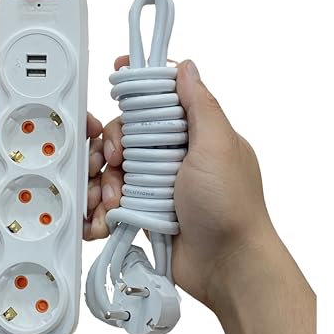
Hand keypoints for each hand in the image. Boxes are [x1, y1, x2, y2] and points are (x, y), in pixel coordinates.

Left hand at [0, 68, 104, 315]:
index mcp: (16, 149)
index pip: (56, 124)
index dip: (80, 121)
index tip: (93, 128)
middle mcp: (37, 172)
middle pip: (84, 154)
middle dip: (102, 156)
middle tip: (104, 165)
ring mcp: (49, 201)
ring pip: (92, 185)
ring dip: (106, 188)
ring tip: (101, 200)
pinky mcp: (57, 230)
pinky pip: (87, 220)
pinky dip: (99, 220)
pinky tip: (95, 223)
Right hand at [102, 57, 275, 307]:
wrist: (225, 265)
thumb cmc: (229, 206)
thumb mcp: (218, 147)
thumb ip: (200, 106)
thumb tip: (186, 68)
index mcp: (192, 135)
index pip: (157, 102)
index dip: (135, 94)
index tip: (116, 88)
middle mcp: (172, 156)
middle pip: (126, 135)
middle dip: (113, 146)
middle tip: (115, 161)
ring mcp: (156, 184)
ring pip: (114, 168)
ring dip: (105, 182)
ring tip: (112, 201)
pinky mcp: (143, 209)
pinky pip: (113, 199)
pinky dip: (104, 207)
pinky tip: (104, 216)